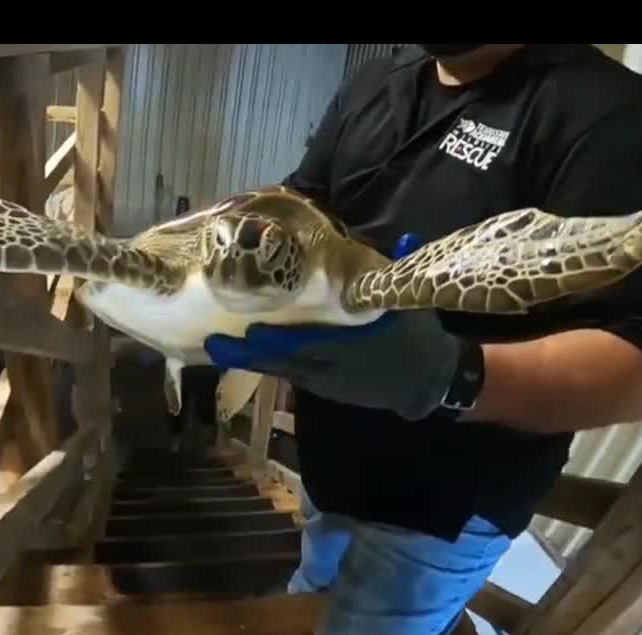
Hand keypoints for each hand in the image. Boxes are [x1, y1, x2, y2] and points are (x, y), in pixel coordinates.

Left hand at [203, 233, 462, 420]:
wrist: (428, 382)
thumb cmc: (416, 338)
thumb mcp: (409, 306)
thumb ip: (398, 275)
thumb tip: (404, 240)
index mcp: (353, 346)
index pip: (310, 345)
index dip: (278, 340)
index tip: (250, 329)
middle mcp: (334, 368)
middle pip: (285, 362)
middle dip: (249, 353)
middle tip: (214, 342)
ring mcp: (328, 382)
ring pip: (282, 371)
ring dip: (250, 360)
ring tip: (216, 348)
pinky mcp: (325, 388)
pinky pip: (290, 375)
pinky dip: (267, 365)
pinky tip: (243, 355)